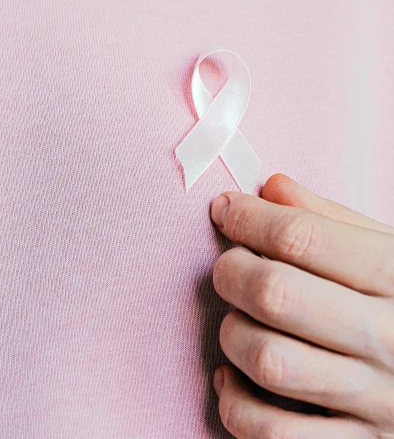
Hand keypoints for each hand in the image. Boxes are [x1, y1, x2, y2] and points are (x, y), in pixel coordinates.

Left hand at [209, 173, 393, 437]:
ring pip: (269, 360)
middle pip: (276, 294)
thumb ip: (331, 219)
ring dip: (233, 334)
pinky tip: (233, 380)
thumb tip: (271, 187)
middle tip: (228, 266)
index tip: (226, 209)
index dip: (249, 217)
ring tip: (237, 320)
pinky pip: (274, 435)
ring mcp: (376, 399)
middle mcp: (387, 337)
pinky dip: (236, 406)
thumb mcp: (390, 250)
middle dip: (232, 271)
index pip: (301, 238)